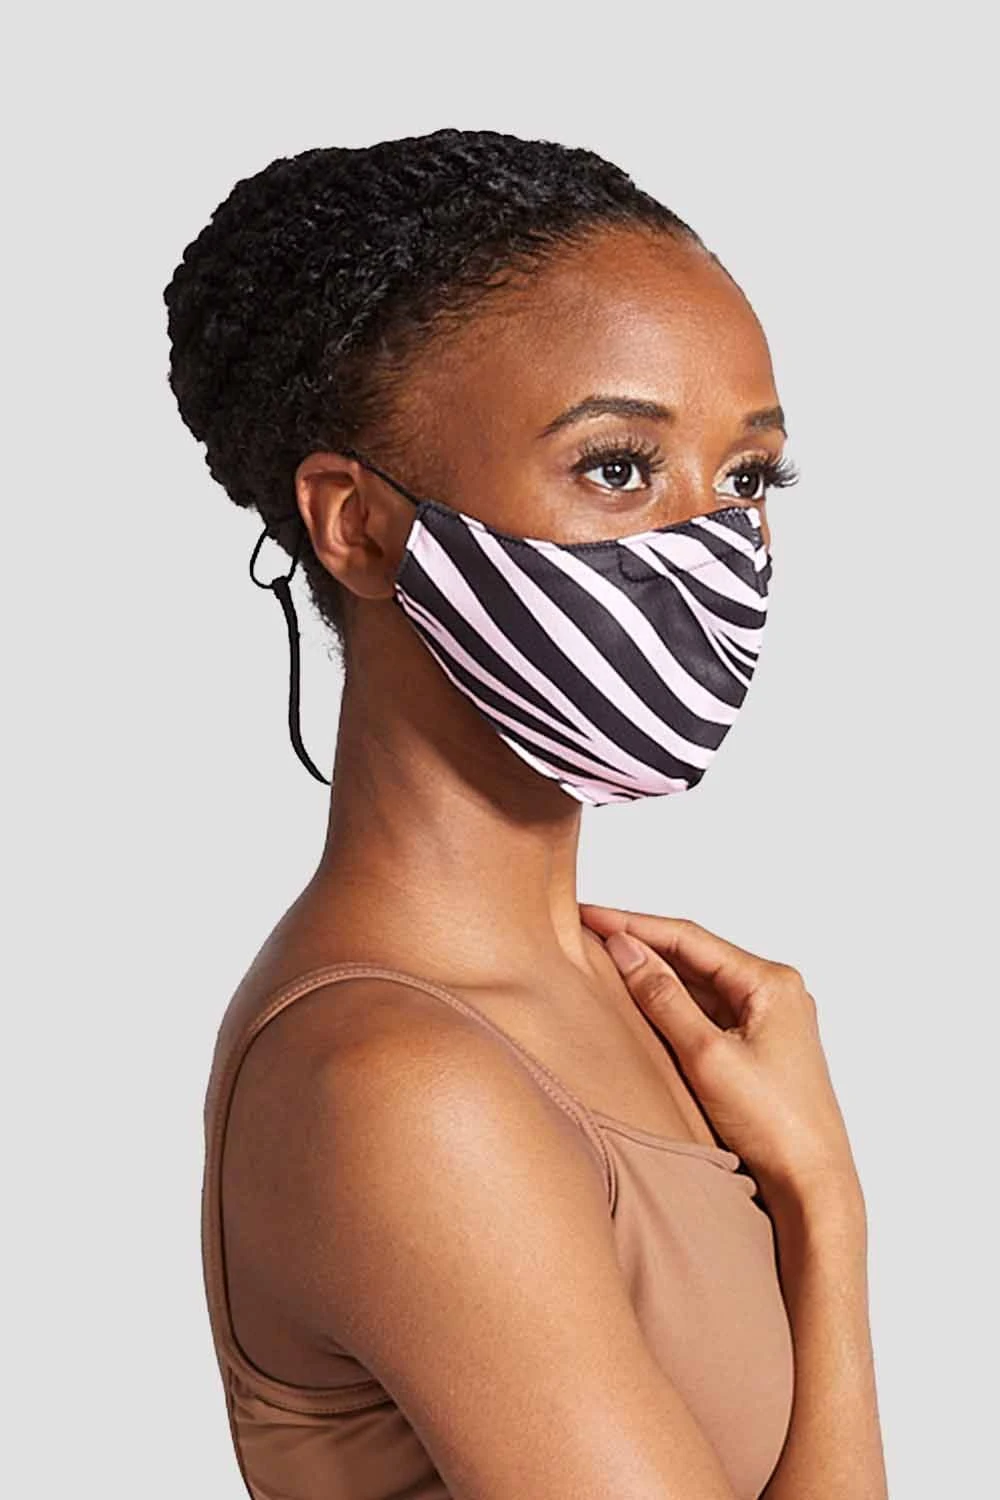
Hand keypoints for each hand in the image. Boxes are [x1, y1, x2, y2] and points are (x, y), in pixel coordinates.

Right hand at [579, 903, 862, 1210]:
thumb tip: (624, 949)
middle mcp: (773, 993)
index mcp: (771, 982)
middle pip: (693, 956)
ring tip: (603, 962)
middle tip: (587, 932)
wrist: (812, 1187)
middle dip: (640, 944)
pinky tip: (637, 1004)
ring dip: (653, 975)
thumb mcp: (707, 1056)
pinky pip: (705, 1013)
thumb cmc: (775, 1126)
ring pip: (697, 985)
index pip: (688, 937)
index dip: (632, 923)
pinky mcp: (757, 1049)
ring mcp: (767, 1022)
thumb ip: (663, 998)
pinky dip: (670, 1006)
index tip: (589, 913)